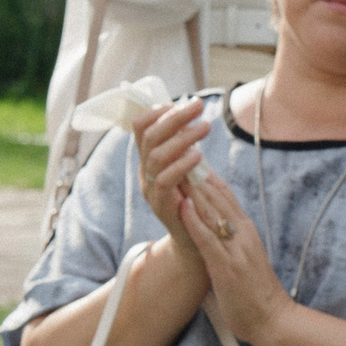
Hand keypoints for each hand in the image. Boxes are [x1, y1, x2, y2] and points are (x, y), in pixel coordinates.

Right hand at [133, 99, 213, 269]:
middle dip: (173, 117)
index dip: (155, 111)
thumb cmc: (196, 203)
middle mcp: (145, 173)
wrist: (196, 244)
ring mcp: (151, 190)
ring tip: (205, 128)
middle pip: (149, 137)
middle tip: (198, 106)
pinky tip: (199, 155)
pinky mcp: (162, 206)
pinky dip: (181, 164)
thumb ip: (185, 148)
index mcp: (149, 161)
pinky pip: (165, 181)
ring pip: (156, 156)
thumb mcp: (188, 170)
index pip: (140, 128)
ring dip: (182, 137)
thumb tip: (190, 118)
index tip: (178, 102)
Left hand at [179, 165, 292, 341]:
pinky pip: (208, 240)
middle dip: (194, 170)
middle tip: (176, 145)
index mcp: (245, 229)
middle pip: (216, 195)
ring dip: (192, 188)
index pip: (223, 193)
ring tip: (174, 165)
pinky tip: (182, 206)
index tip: (186, 149)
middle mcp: (242, 233)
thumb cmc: (254, 289)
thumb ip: (230, 234)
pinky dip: (195, 221)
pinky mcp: (227, 267)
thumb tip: (212, 217)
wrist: (273, 319)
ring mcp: (236, 249)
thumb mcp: (242, 253)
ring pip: (212, 211)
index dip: (204, 170)